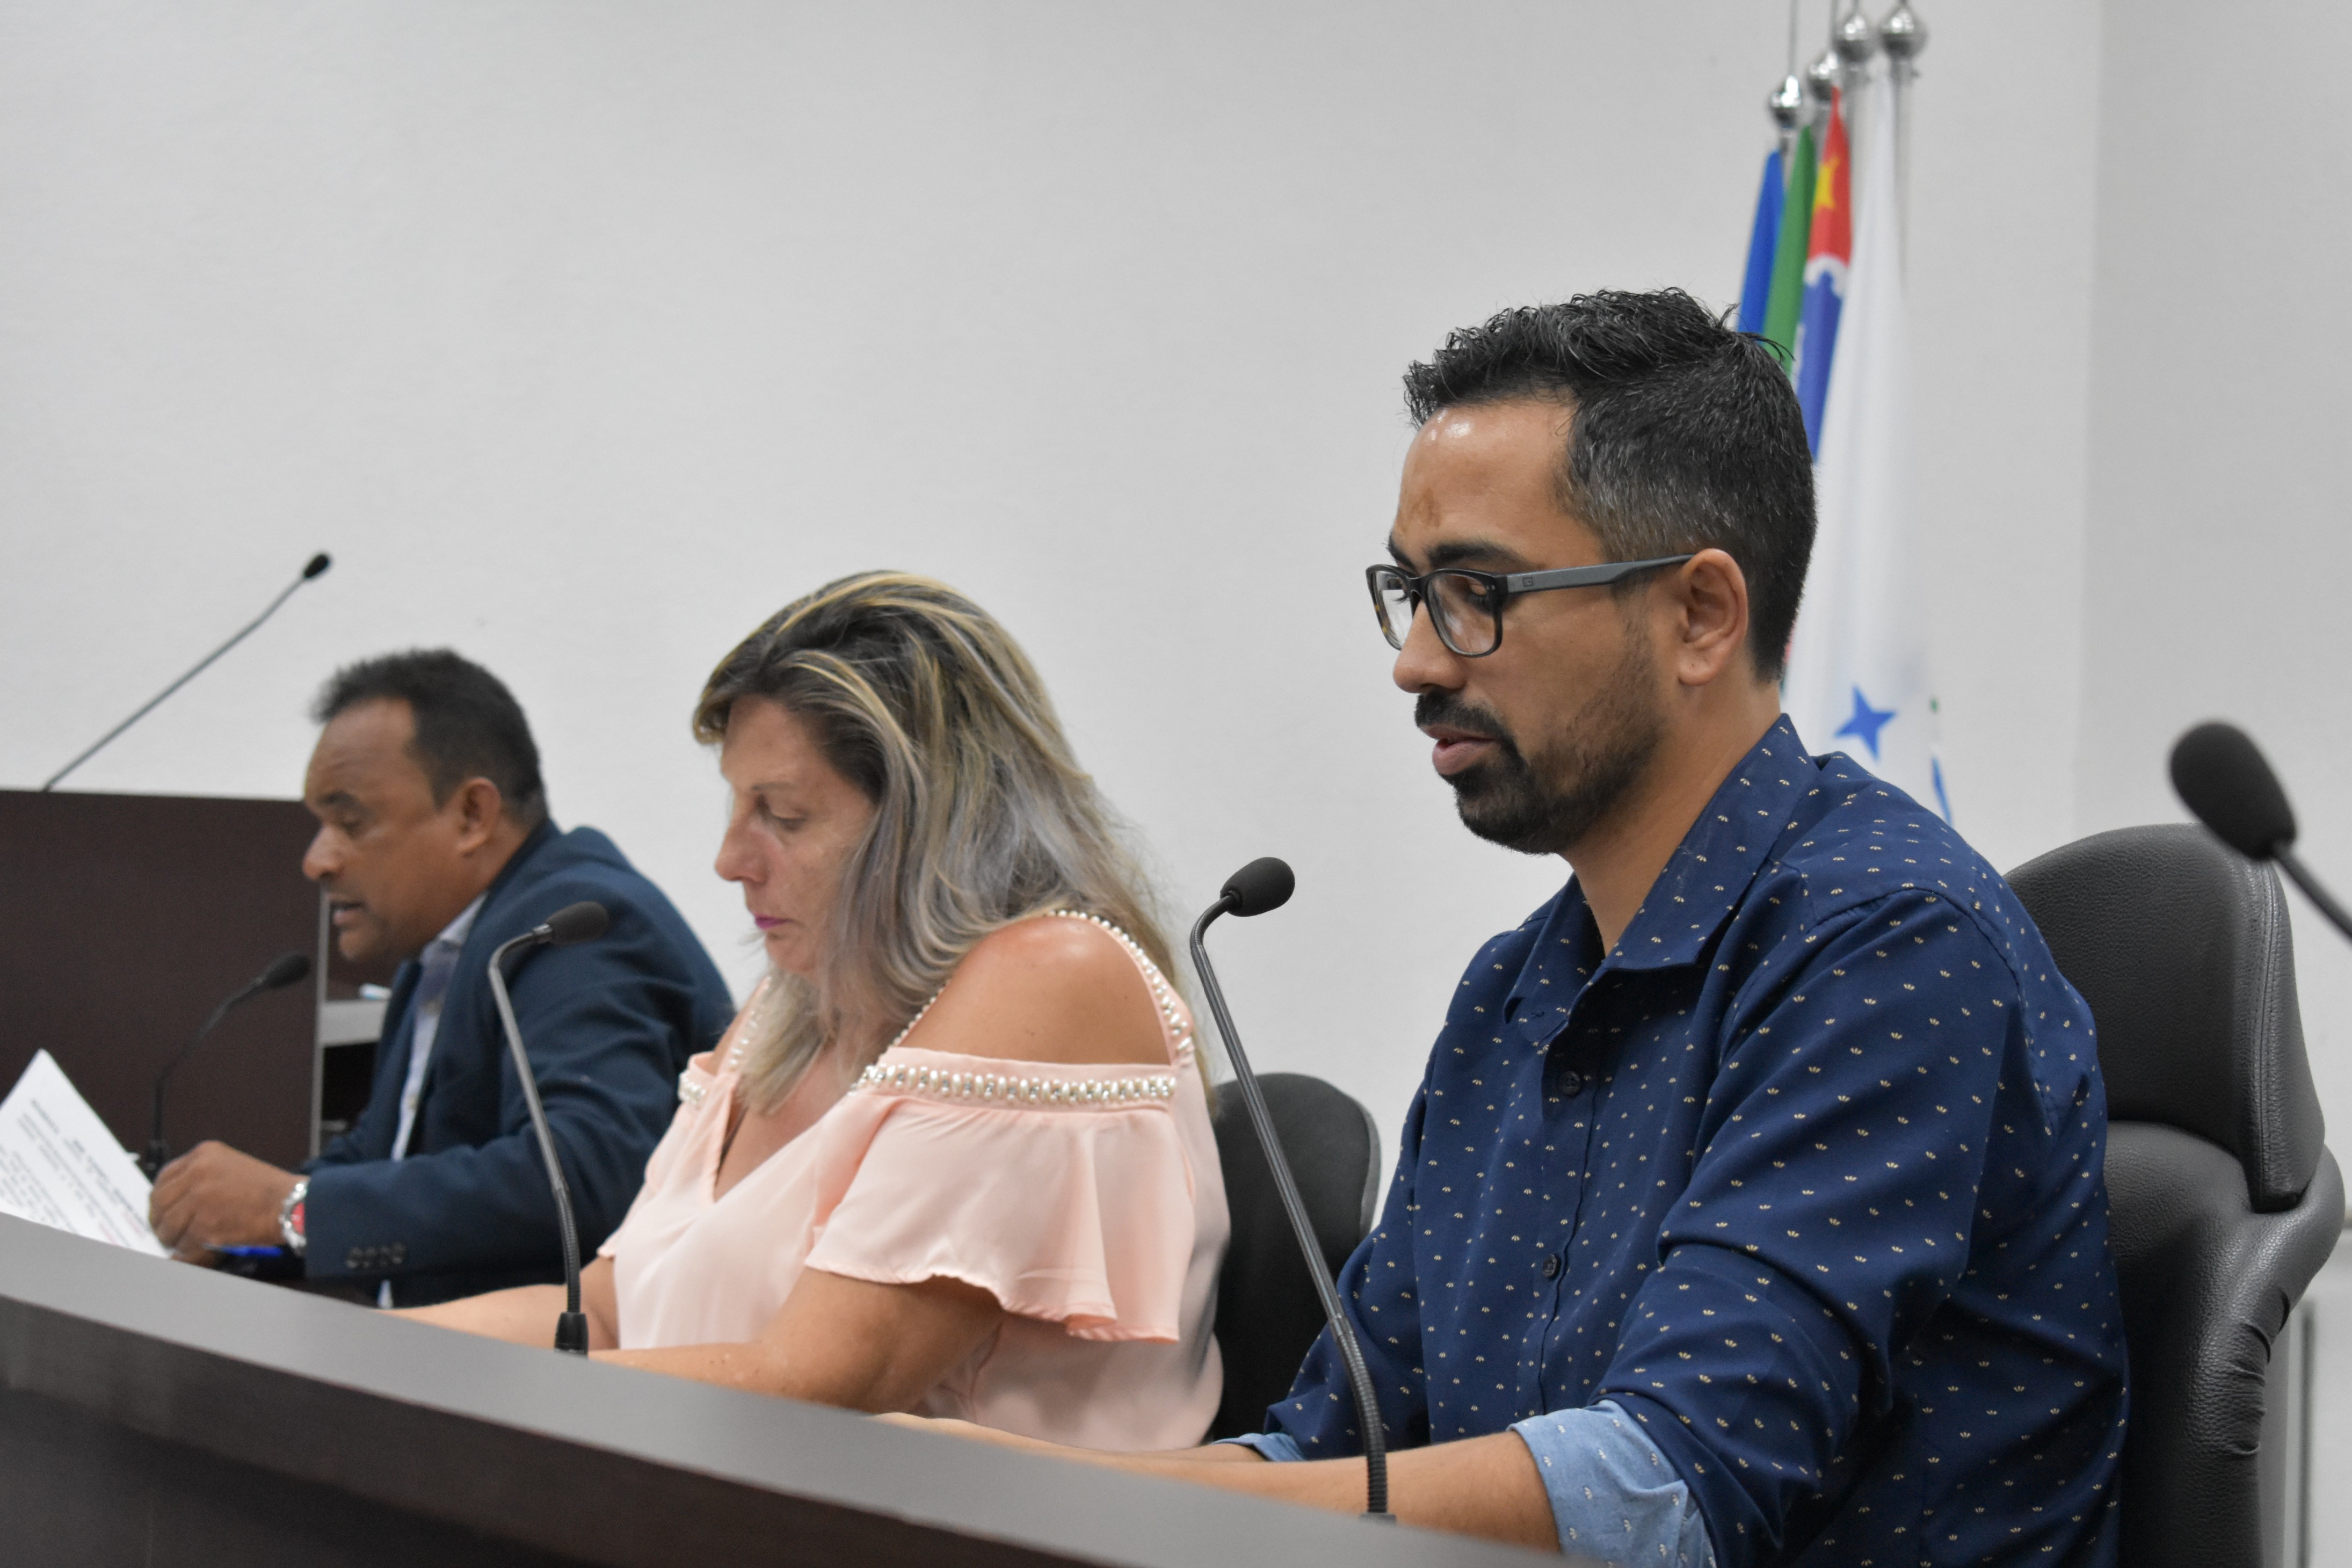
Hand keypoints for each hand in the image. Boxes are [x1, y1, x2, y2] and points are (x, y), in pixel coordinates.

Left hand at [148, 1141, 298, 1261]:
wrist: (290, 1204)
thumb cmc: (271, 1189)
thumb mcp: (233, 1166)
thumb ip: (204, 1176)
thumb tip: (180, 1200)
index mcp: (204, 1154)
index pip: (164, 1177)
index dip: (160, 1198)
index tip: (161, 1209)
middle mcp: (197, 1173)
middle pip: (159, 1202)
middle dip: (160, 1221)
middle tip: (166, 1231)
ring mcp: (199, 1199)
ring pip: (167, 1226)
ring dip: (172, 1239)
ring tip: (183, 1243)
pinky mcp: (203, 1226)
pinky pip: (183, 1245)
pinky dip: (186, 1253)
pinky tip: (195, 1251)